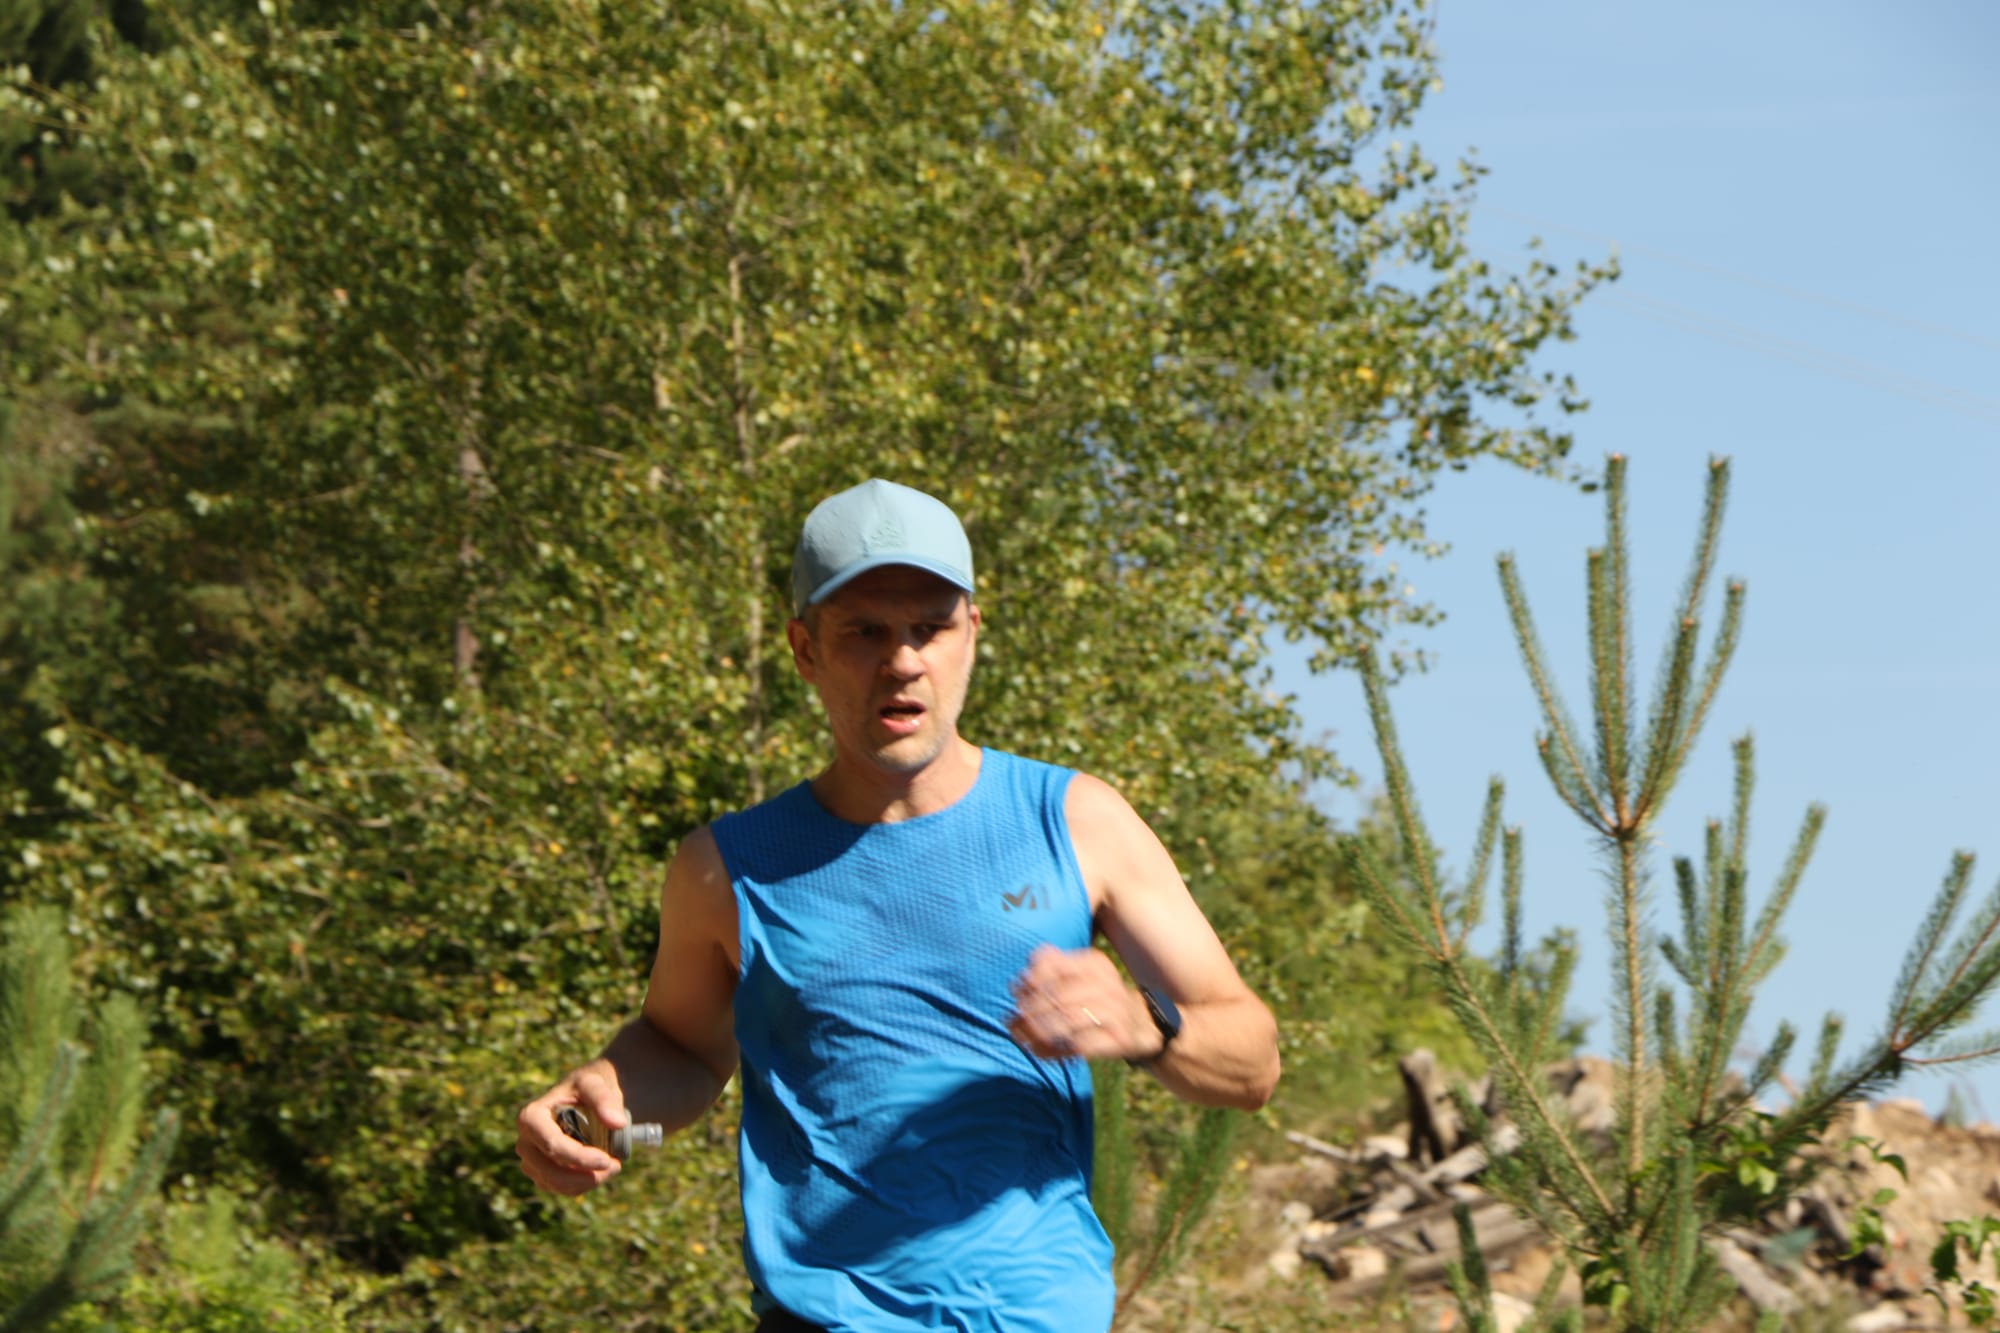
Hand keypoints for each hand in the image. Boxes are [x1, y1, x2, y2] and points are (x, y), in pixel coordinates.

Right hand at [515, 1064, 628, 1195]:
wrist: (587, 1095)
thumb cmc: (588, 1086)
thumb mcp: (596, 1083)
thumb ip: (605, 1099)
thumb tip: (617, 1123)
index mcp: (531, 1117)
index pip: (552, 1145)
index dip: (579, 1158)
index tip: (607, 1160)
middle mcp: (525, 1141)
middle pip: (551, 1172)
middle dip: (585, 1175)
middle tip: (616, 1166)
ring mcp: (531, 1160)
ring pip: (555, 1184)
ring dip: (587, 1182)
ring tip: (613, 1166)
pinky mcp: (541, 1173)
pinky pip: (560, 1188)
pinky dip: (582, 1185)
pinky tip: (601, 1170)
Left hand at [1008, 944, 1162, 1062]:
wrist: (1141, 1024)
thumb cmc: (1095, 1001)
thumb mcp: (1076, 980)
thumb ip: (1046, 978)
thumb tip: (1014, 991)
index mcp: (1095, 963)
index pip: (1055, 963)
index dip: (1031, 978)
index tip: (1017, 992)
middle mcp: (1108, 984)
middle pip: (1060, 994)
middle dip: (1032, 1008)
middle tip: (1016, 1019)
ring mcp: (1117, 1011)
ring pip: (1070, 1019)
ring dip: (1041, 1030)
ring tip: (1022, 1037)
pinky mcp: (1121, 1037)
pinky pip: (1082, 1044)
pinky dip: (1056, 1050)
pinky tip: (1038, 1052)